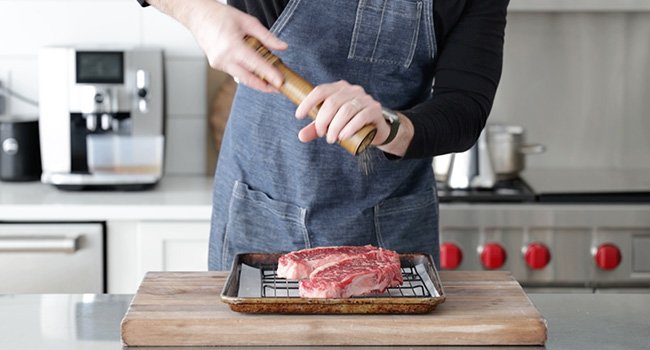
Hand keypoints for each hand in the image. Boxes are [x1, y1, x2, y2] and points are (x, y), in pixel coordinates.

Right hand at [158, 0, 287, 91]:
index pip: (255, 64)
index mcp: (232, 46)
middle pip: (248, 79)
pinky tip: (256, 71)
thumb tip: (282, 47)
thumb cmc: (220, 16)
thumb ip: (267, 36)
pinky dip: (247, 73)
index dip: (269, 74)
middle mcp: (224, 58)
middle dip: (264, 86)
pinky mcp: (217, 65)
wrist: (198, 16)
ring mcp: (219, 64)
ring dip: (256, 81)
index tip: (280, 82)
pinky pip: (236, 73)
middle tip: (278, 88)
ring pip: (242, 78)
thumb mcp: (248, 22)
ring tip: (271, 80)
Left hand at [295, 81, 391, 145]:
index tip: (298, 116)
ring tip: (331, 139)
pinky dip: (350, 127)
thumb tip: (300, 136)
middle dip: (323, 120)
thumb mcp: (331, 125)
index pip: (320, 91)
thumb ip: (316, 129)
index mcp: (339, 88)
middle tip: (321, 134)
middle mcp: (352, 90)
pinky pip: (361, 116)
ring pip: (346, 110)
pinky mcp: (374, 109)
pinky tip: (343, 136)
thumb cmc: (350, 123)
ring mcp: (365, 98)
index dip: (308, 102)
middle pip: (332, 102)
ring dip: (335, 127)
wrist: (376, 129)